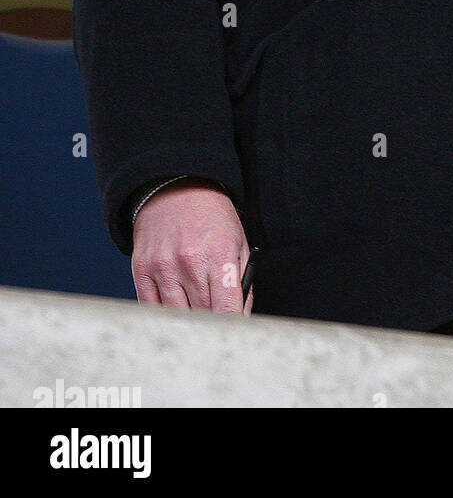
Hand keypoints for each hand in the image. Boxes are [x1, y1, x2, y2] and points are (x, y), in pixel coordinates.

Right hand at [131, 179, 252, 314]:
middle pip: (202, 316)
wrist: (176, 188)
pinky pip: (151, 308)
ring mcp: (162, 268)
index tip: (233, 333)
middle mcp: (189, 263)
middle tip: (217, 324)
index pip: (226, 309)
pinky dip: (164, 315)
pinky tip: (175, 309)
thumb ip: (242, 282)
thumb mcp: (238, 241)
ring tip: (196, 315)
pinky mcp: (142, 270)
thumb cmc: (212, 216)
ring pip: (176, 316)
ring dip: (188, 320)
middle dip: (212, 322)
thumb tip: (240, 317)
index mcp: (219, 255)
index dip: (231, 326)